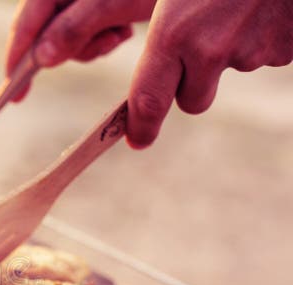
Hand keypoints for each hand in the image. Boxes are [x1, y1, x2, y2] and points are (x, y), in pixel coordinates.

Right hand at [6, 0, 155, 100]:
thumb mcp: (110, 4)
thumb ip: (72, 29)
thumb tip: (40, 60)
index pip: (24, 27)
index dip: (16, 61)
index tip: (14, 96)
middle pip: (46, 35)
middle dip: (73, 50)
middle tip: (107, 43)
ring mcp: (78, 0)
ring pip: (68, 39)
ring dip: (94, 44)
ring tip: (121, 32)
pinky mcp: (96, 5)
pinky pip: (87, 33)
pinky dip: (104, 37)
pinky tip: (124, 27)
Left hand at [127, 0, 292, 147]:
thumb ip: (163, 31)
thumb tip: (147, 77)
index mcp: (172, 33)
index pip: (148, 101)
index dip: (141, 127)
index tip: (136, 141)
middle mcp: (208, 50)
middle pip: (191, 100)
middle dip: (190, 86)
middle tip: (198, 47)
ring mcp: (250, 51)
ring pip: (228, 73)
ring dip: (228, 52)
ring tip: (236, 8)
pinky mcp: (283, 49)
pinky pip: (265, 56)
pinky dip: (261, 38)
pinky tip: (263, 8)